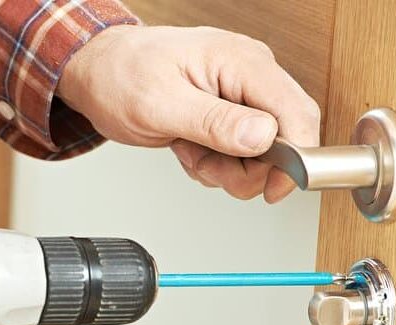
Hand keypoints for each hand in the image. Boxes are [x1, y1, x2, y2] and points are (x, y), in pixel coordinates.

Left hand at [58, 25, 320, 202]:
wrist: (99, 74)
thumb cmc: (120, 76)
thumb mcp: (161, 105)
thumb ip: (214, 122)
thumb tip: (262, 137)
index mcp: (242, 63)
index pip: (296, 113)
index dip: (295, 158)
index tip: (273, 189)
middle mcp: (248, 76)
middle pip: (283, 139)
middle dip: (246, 168)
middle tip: (207, 165)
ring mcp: (239, 96)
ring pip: (259, 153)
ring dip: (224, 168)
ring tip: (190, 151)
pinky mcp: (226, 114)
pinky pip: (237, 153)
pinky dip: (214, 163)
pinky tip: (190, 148)